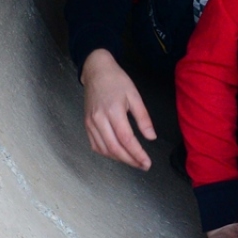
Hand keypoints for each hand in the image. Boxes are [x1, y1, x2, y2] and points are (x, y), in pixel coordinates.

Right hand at [80, 49, 154, 169]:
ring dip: (120, 159)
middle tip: (143, 166)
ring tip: (134, 161)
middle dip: (130, 160)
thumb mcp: (135, 96)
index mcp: (113, 111)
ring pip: (104, 150)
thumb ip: (143, 118)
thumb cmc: (117, 81)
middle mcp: (99, 120)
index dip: (137, 154)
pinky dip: (107, 154)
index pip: (126, 139)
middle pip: (115, 148)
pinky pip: (95, 145)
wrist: (96, 72)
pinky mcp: (86, 125)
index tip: (147, 162)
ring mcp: (90, 123)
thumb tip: (151, 138)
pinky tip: (118, 154)